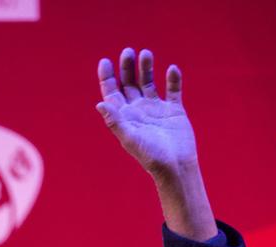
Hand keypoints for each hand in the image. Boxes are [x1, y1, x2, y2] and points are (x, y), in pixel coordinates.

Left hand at [95, 48, 198, 176]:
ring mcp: (156, 108)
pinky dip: (173, 79)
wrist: (175, 166)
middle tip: (128, 51)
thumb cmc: (150, 156)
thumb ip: (115, 121)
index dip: (107, 77)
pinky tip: (172, 69)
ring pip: (149, 82)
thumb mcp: (130, 138)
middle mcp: (138, 110)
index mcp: (125, 116)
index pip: (112, 92)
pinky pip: (173, 90)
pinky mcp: (174, 110)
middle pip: (130, 83)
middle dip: (127, 67)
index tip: (105, 61)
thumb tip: (100, 103)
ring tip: (146, 53)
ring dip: (147, 68)